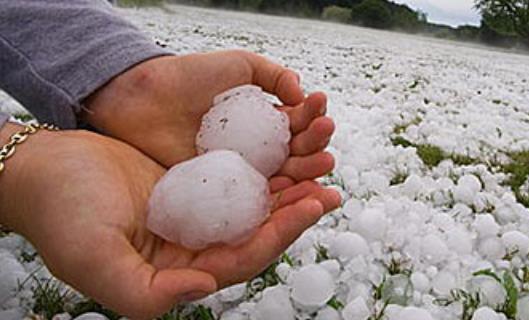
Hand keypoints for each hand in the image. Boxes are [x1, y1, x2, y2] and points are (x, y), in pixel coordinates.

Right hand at [0, 126, 340, 318]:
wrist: (42, 170)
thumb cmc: (60, 215)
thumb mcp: (93, 259)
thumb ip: (145, 291)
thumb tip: (205, 287)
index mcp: (180, 271)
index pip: (244, 258)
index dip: (281, 234)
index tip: (312, 205)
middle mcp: (194, 247)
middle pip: (259, 232)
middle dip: (297, 211)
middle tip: (330, 185)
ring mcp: (196, 215)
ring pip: (254, 206)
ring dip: (288, 188)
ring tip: (320, 162)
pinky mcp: (193, 186)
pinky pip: (238, 179)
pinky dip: (264, 167)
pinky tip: (286, 150)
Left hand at [84, 50, 335, 183]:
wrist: (143, 99)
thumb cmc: (188, 77)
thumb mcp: (239, 65)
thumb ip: (274, 75)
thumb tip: (302, 94)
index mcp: (265, 119)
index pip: (299, 123)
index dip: (313, 115)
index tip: (320, 106)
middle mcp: (258, 148)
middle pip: (299, 151)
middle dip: (317, 144)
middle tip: (324, 136)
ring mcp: (243, 170)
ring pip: (285, 175)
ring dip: (310, 170)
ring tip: (324, 162)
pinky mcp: (224, 190)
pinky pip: (257, 196)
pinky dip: (281, 195)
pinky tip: (295, 187)